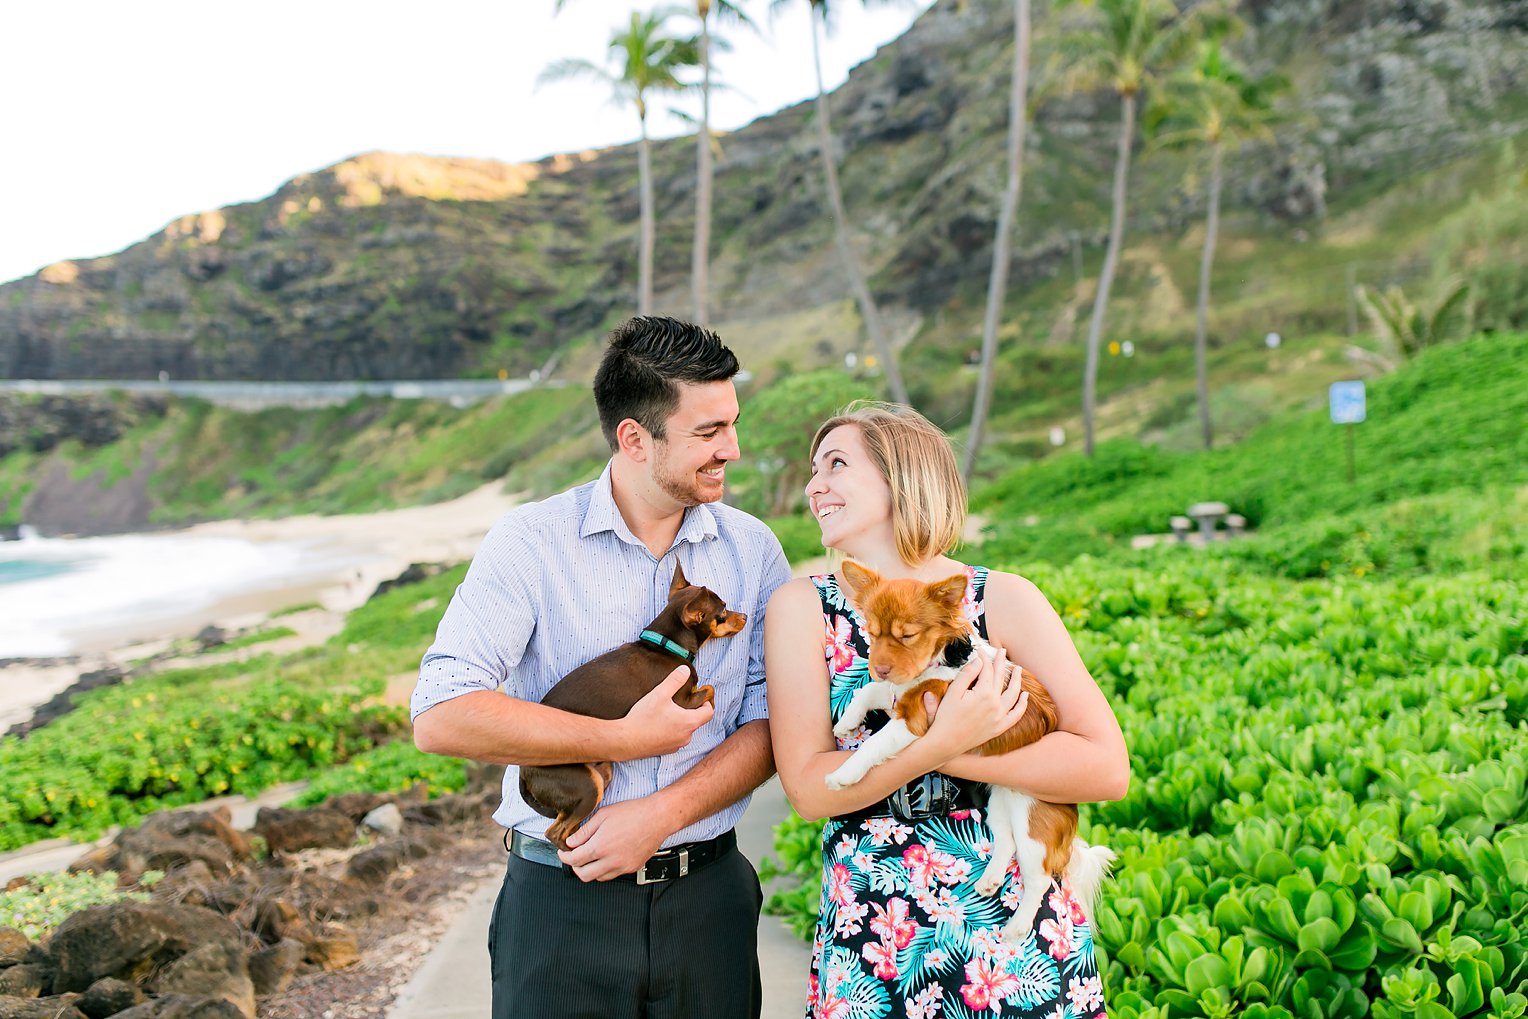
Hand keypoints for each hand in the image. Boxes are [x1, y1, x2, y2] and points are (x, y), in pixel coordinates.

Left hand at [558, 798, 672, 880]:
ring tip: (590, 856)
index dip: (564, 857)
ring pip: (598, 877)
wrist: (657, 817)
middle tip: (574, 856)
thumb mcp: (603, 815)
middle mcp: (610, 860)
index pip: (574, 860)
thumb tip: (571, 842)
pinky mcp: (632, 868)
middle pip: (583, 875)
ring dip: (590, 869)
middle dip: (575, 867)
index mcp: (600, 846)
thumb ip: (584, 831)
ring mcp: (622, 867)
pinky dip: (604, 870)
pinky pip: (613, 875)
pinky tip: (606, 857)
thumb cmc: (633, 813)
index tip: (563, 852)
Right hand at [621, 666, 713, 757]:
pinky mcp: (666, 751)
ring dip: (680, 721)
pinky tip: (658, 724)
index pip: (709, 713)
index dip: (706, 702)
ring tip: (666, 712)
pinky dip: (670, 731)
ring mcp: (676, 745)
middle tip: (679, 701)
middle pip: (696, 721)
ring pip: (684, 730)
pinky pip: (674, 738)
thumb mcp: (660, 694)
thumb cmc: (643, 718)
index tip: (699, 696)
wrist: (625, 741)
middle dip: (691, 710)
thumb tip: (685, 670)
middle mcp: (686, 736)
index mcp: (689, 722)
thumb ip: (675, 680)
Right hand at [923, 648, 1028, 757]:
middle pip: (1000, 678)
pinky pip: (1016, 715)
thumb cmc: (946, 717)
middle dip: (1000, 662)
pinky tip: (1025, 696)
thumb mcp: (953, 692)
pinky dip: (1022, 705)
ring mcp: (999, 717)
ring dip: (1016, 680)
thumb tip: (979, 661)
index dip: (984, 658)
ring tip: (1017, 669)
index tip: (981, 650)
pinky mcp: (999, 727)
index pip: (987, 670)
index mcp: (983, 693)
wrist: (946, 743)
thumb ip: (967, 674)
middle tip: (1002, 651)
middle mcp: (995, 704)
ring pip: (1013, 694)